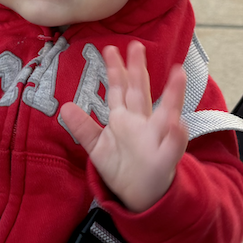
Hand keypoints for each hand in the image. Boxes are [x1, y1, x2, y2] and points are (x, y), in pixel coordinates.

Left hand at [58, 40, 187, 212]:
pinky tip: (177, 123)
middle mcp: (142, 124)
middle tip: (136, 46)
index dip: (115, 71)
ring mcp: (156, 140)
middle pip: (140, 93)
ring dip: (172, 94)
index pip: (120, 90)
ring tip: (177, 73)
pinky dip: (176, 135)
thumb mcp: (97, 148)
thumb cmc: (121, 167)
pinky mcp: (165, 161)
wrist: (138, 196)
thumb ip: (83, 128)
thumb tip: (65, 107)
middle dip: (139, 70)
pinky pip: (173, 147)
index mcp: (125, 120)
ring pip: (165, 114)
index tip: (110, 49)